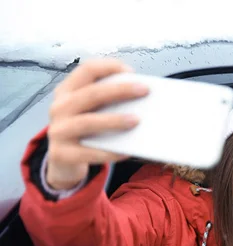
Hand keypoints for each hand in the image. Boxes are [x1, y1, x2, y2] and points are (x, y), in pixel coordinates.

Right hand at [46, 59, 148, 189]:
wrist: (62, 161)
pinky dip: (109, 152)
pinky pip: (89, 153)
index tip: (130, 71)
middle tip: (144, 90)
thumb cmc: (84, 130)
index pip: (86, 70)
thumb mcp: (89, 111)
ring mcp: (59, 131)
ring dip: (114, 120)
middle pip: (90, 94)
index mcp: (67, 91)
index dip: (108, 67)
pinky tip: (126, 151)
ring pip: (87, 122)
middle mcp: (60, 108)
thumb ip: (107, 101)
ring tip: (136, 120)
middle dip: (119, 90)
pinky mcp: (62, 154)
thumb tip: (139, 95)